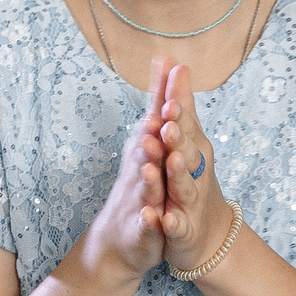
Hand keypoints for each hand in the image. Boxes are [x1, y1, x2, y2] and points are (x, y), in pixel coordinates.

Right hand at [79, 53, 171, 284]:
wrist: (121, 237)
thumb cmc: (142, 183)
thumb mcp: (152, 140)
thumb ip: (160, 102)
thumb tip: (166, 59)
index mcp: (147, 149)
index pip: (157, 119)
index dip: (165, 98)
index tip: (173, 69)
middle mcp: (140, 170)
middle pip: (146, 151)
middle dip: (152, 135)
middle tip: (158, 119)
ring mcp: (139, 200)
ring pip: (145, 187)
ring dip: (147, 177)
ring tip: (150, 167)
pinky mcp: (143, 229)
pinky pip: (146, 226)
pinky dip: (149, 222)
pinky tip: (152, 218)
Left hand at [151, 63, 236, 272]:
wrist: (206, 233)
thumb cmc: (192, 177)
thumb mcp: (184, 139)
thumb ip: (178, 103)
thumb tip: (175, 61)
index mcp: (192, 150)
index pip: (185, 128)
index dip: (178, 115)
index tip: (169, 100)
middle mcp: (194, 173)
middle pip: (187, 154)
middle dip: (178, 140)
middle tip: (168, 125)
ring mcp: (189, 202)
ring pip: (183, 188)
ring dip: (177, 175)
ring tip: (169, 162)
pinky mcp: (182, 229)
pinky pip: (176, 225)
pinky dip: (170, 222)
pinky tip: (163, 217)